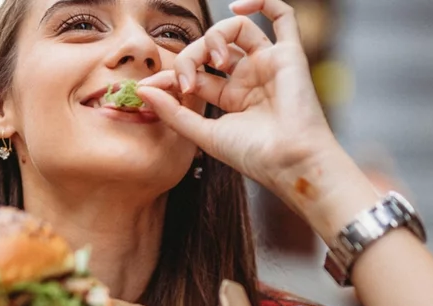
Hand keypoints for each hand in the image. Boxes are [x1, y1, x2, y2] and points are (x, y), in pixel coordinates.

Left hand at [136, 0, 338, 198]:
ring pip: (237, 29)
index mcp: (232, 99)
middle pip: (212, 49)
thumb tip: (143, 90)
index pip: (196, 73)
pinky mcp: (290, 55)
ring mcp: (269, 65)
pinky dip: (262, 2)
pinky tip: (237, 9)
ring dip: (216, 36)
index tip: (152, 85)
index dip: (172, 73)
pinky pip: (282, 16)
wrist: (289, 162)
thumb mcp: (204, 135)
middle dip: (190, 57)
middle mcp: (251, 79)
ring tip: (215, 59)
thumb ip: (173, 113)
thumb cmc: (254, 156)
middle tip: (187, 81)